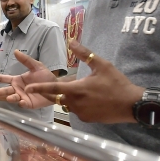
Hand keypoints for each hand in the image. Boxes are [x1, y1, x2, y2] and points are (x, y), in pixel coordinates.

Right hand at [0, 50, 58, 108]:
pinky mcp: (28, 104)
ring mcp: (21, 97)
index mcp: (16, 80)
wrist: (56, 87)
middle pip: (4, 90)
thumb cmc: (45, 76)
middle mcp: (17, 89)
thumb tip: (16, 51)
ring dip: (10, 98)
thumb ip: (26, 60)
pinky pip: (22, 104)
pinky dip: (21, 103)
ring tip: (9, 97)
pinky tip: (21, 101)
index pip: (2, 78)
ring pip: (12, 98)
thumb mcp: (36, 66)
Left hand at [25, 41, 143, 123]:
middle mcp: (76, 103)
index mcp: (77, 89)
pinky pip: (77, 111)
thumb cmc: (117, 83)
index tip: (28, 88)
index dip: (39, 88)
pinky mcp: (87, 119)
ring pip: (67, 104)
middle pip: (57, 98)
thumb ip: (85, 53)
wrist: (131, 104)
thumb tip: (71, 41)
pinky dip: (78, 104)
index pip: (53, 88)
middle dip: (50, 93)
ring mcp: (81, 113)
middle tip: (45, 88)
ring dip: (67, 97)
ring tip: (80, 90)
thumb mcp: (102, 65)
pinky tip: (89, 99)